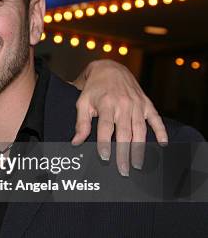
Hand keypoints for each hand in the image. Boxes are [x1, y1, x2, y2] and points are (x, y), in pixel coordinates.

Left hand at [71, 59, 167, 174]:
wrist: (109, 68)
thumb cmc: (94, 88)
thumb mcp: (82, 102)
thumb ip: (81, 123)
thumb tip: (76, 142)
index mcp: (106, 104)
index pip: (106, 128)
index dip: (105, 143)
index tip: (104, 158)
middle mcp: (123, 105)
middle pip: (124, 133)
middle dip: (124, 153)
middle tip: (123, 170)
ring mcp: (137, 104)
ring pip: (140, 130)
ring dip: (140, 148)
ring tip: (138, 164)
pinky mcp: (146, 103)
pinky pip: (156, 119)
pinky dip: (161, 131)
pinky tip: (162, 144)